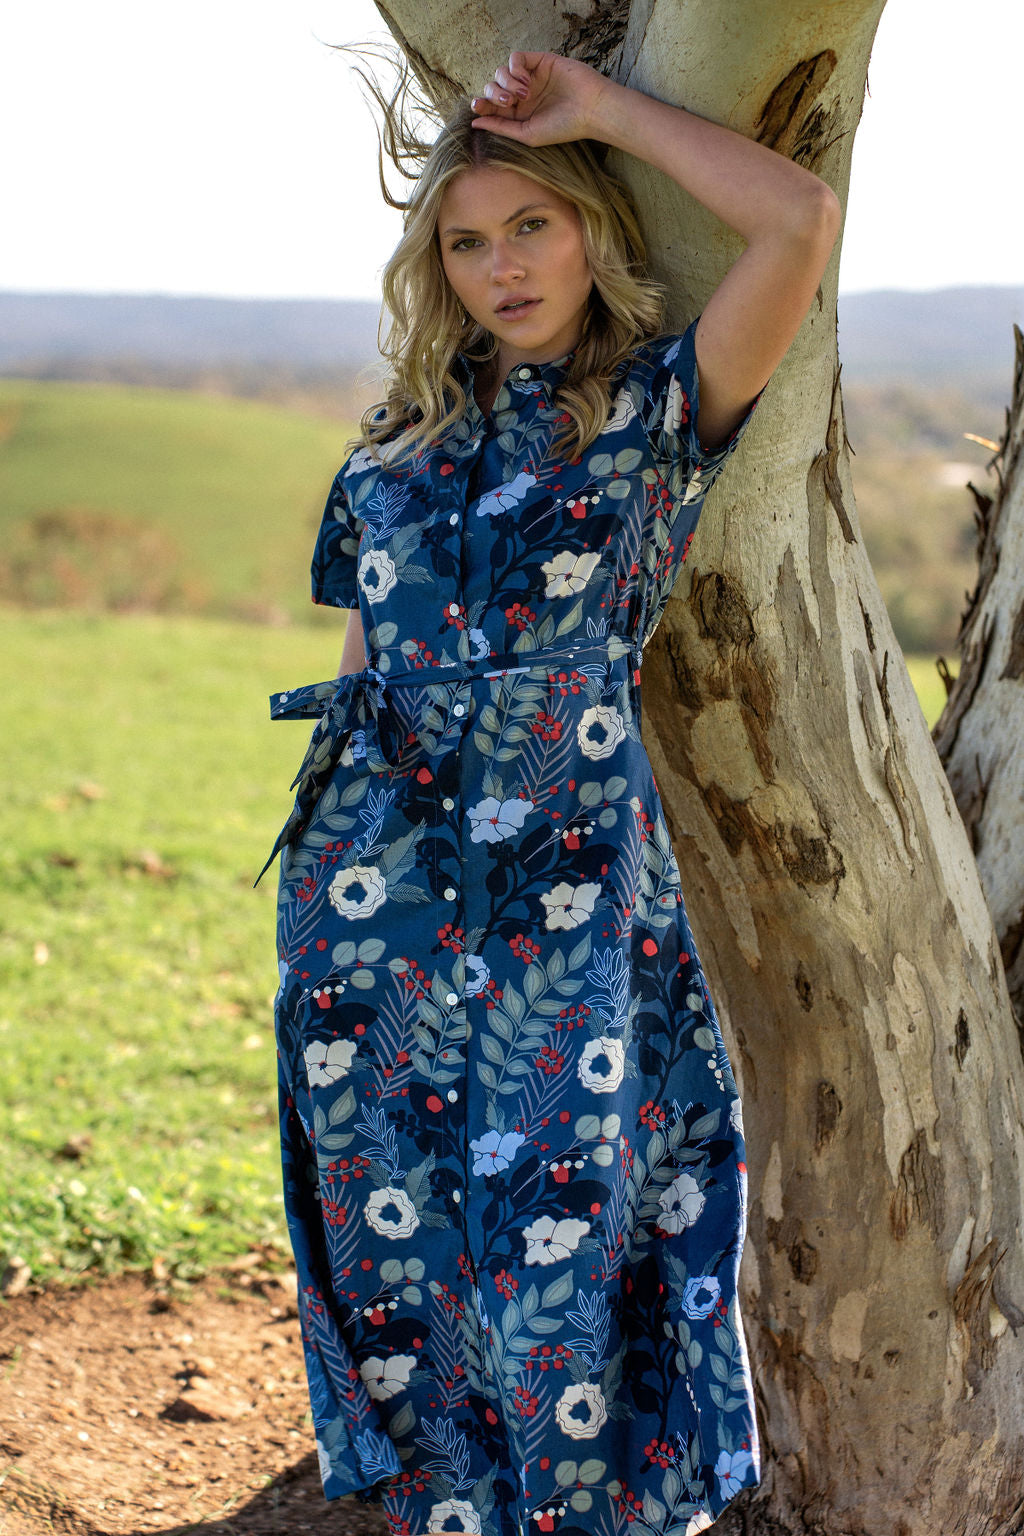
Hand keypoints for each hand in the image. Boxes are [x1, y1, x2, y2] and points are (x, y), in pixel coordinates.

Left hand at [470, 51, 611, 145]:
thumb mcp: (527, 134)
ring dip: (506, 82)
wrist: (590, 109)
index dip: (482, 104)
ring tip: (523, 93)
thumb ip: (501, 128)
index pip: (492, 106)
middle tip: (508, 102)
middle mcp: (523, 95)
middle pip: (493, 87)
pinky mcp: (539, 61)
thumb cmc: (563, 127)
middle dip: (494, 94)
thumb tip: (474, 124)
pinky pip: (515, 58)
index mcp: (519, 114)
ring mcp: (531, 77)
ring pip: (501, 72)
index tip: (478, 107)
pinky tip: (527, 81)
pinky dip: (515, 68)